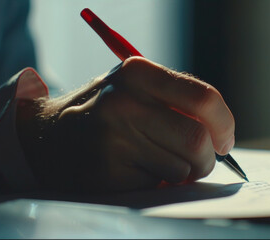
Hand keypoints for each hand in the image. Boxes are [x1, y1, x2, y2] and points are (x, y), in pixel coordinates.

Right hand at [16, 57, 234, 192]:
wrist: (45, 134)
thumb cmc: (106, 111)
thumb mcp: (136, 88)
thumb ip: (178, 103)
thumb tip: (222, 137)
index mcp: (139, 73)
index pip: (204, 99)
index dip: (224, 125)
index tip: (224, 141)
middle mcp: (125, 103)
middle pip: (197, 141)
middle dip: (206, 159)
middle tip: (199, 162)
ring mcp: (113, 139)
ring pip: (180, 169)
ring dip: (179, 173)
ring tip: (154, 161)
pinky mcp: (106, 172)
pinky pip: (157, 186)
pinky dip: (156, 184)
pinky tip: (133, 170)